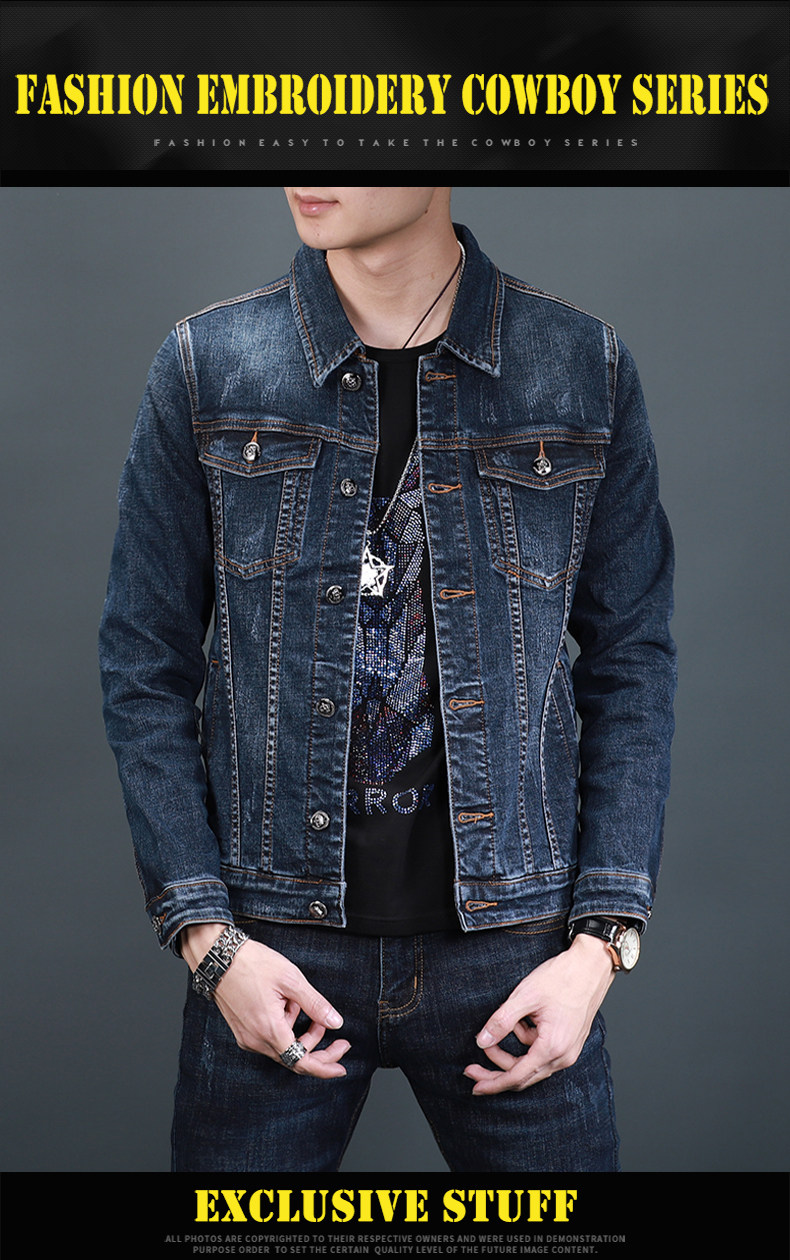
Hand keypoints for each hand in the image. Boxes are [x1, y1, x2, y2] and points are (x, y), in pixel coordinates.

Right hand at [181, 923, 349, 1078]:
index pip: (301, 1062)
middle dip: (318, 1047)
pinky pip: (270, 1038)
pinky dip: (285, 1026)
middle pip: (293, 1057)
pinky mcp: (242, 1030)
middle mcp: (255, 1040)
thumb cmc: (252, 963)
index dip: (324, 1067)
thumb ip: (315, 1004)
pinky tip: (287, 1005)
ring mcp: (246, 1037)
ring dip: (300, 1033)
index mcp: (269, 1029)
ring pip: (282, 1046)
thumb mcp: (291, 979)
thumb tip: (336, 1023)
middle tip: (337, 1036)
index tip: (341, 1066)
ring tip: (302, 1003)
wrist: (218, 957)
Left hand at [463, 933, 615, 1093]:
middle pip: (524, 1076)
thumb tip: (481, 1042)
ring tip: (507, 1022)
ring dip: (512, 1052)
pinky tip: (523, 1020)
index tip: (473, 1082)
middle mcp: (563, 1056)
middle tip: (472, 1067)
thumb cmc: (562, 978)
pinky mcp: (569, 1043)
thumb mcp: (524, 996)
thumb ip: (501, 1021)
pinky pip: (541, 1052)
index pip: (516, 1076)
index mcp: (552, 1047)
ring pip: (532, 1065)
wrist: (591, 966)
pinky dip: (526, 1041)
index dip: (492, 1082)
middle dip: (496, 1071)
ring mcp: (569, 1051)